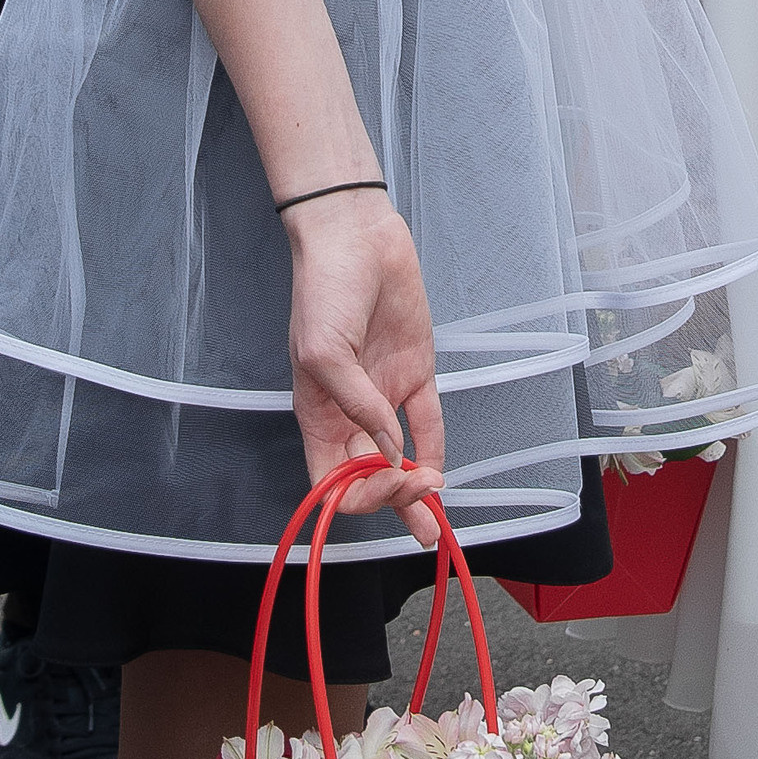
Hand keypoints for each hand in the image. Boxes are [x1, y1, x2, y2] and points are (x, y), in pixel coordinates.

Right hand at [284, 190, 445, 547]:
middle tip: (421, 503)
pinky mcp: (414, 372)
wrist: (357, 238)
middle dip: (392, 501)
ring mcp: (384, 393)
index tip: (384, 486)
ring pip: (400, 459)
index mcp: (317, 414)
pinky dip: (435, 450)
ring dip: (416, 491)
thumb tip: (388, 452)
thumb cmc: (324, 290)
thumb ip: (356, 407)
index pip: (331, 479)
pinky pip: (427, 422)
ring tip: (434, 519)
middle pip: (368, 476)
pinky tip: (440, 471)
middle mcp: (350, 412)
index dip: (355, 496)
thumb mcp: (323, 353)